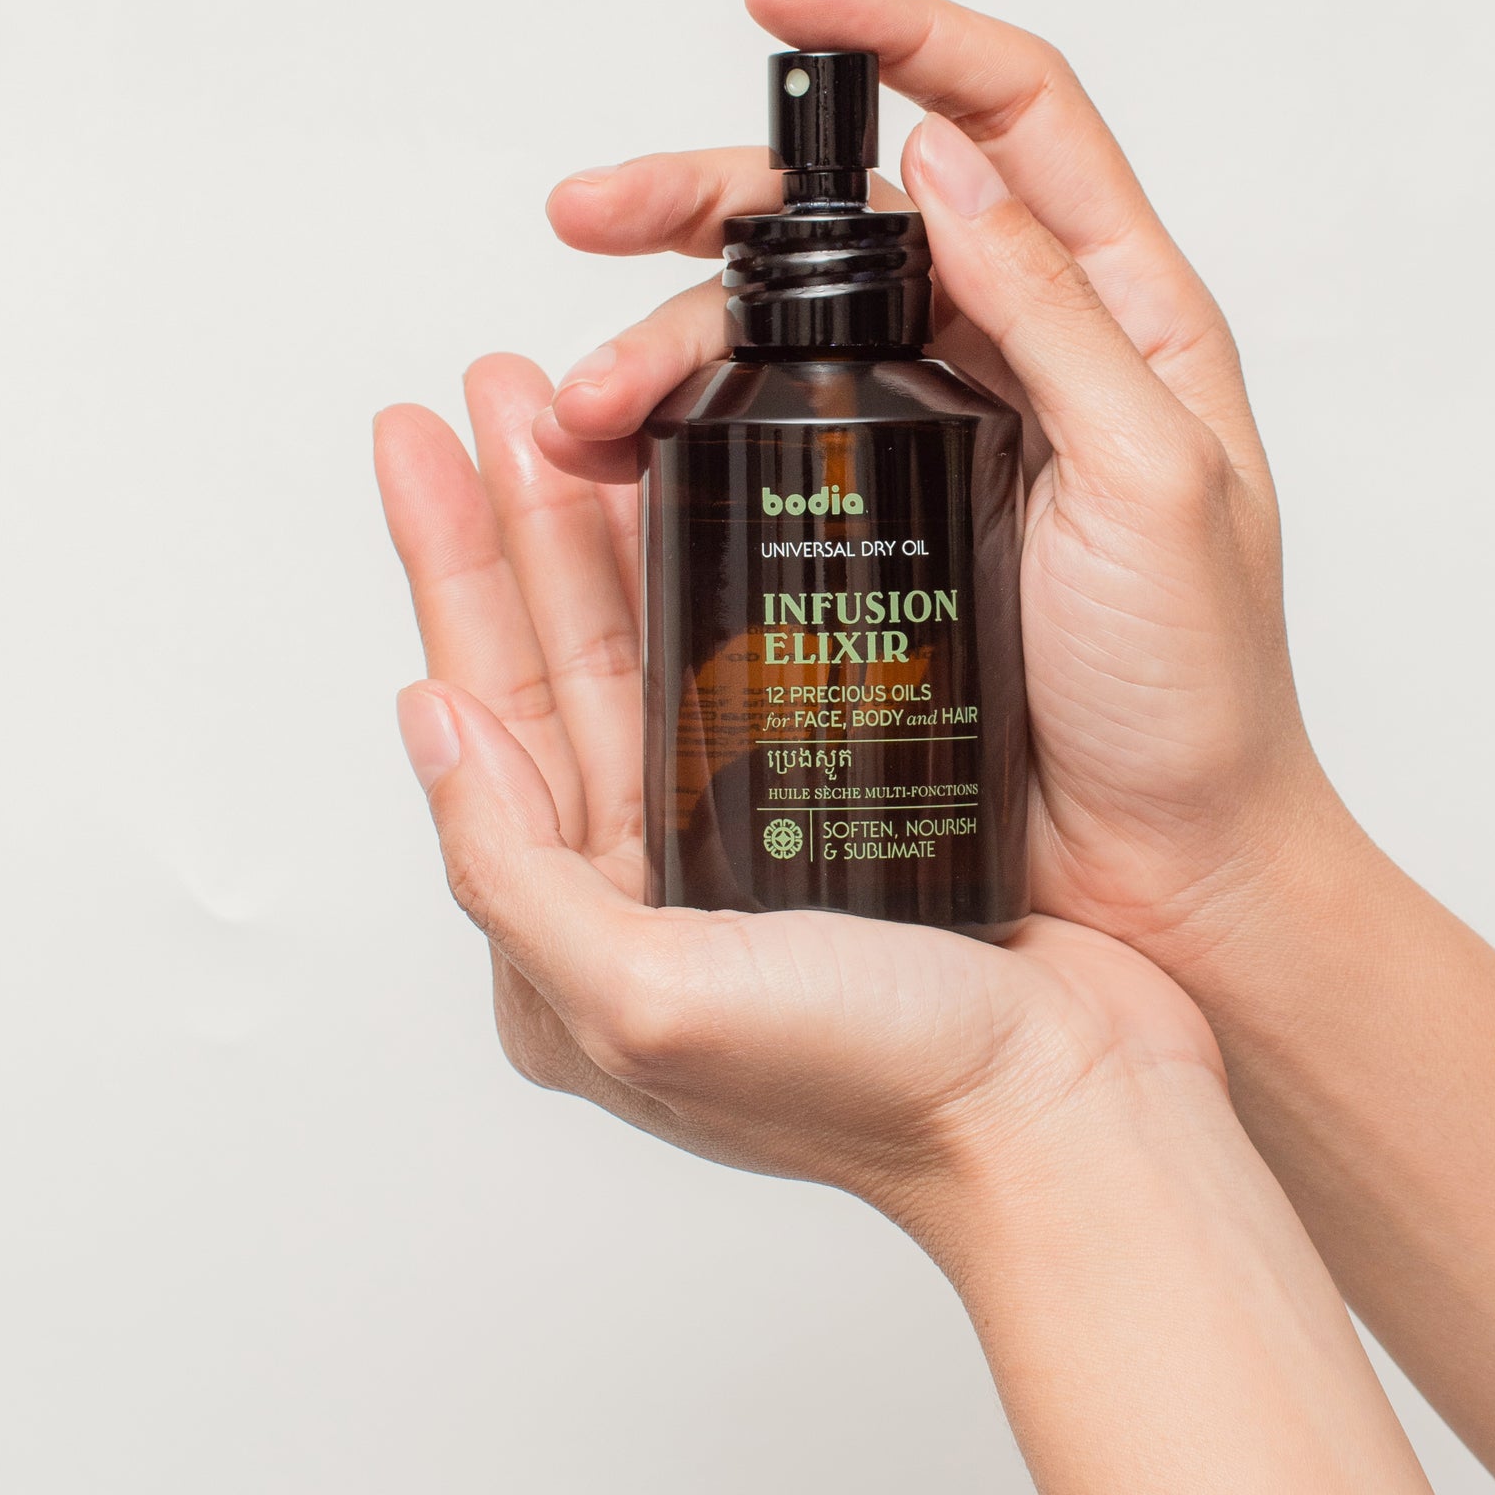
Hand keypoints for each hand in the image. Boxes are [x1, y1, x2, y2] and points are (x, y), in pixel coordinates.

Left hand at [373, 378, 1221, 1233]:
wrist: (1075, 1109)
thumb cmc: (880, 1085)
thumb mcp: (644, 1000)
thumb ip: (511, 869)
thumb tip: (427, 721)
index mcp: (572, 941)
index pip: (484, 711)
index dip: (450, 566)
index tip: (419, 442)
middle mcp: (648, 886)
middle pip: (558, 654)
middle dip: (520, 513)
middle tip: (494, 385)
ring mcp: (747, 841)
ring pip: (654, 639)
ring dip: (611, 521)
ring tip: (578, 403)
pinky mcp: (848, 803)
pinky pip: (762, 655)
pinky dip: (727, 566)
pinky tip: (716, 486)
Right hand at [538, 0, 1335, 968]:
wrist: (1163, 885)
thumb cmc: (1193, 698)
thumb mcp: (1152, 481)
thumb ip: (1058, 311)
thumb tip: (944, 158)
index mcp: (1118, 309)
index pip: (1008, 107)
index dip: (895, 28)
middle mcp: (1019, 348)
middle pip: (849, 210)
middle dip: (705, 192)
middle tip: (585, 214)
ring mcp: (938, 435)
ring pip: (776, 327)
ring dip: (662, 337)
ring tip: (583, 412)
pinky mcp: (870, 527)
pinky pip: (754, 439)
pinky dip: (670, 431)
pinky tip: (604, 462)